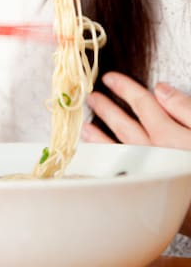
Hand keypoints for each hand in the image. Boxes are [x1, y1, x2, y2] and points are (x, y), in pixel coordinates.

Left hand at [83, 72, 190, 236]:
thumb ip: (185, 108)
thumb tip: (162, 89)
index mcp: (170, 137)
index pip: (142, 105)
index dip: (125, 88)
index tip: (110, 78)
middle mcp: (154, 153)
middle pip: (124, 126)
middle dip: (106, 109)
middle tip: (92, 98)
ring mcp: (149, 172)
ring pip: (117, 151)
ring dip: (99, 138)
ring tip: (86, 128)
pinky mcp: (148, 188)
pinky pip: (119, 173)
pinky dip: (105, 164)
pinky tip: (98, 160)